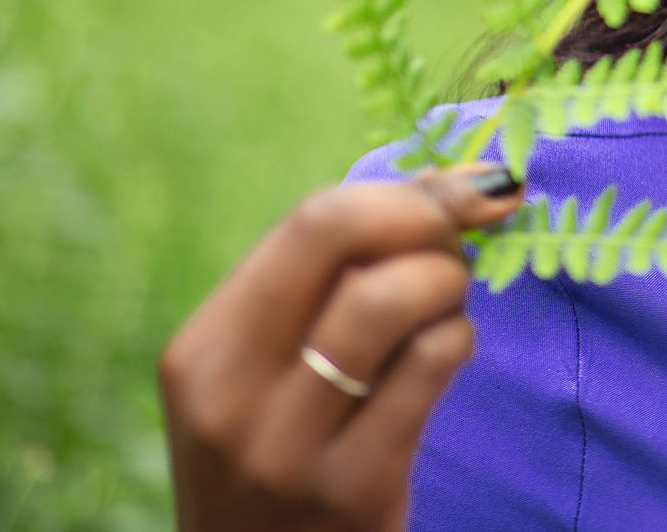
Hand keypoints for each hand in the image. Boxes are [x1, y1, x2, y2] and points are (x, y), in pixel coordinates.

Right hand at [158, 163, 525, 531]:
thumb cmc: (289, 448)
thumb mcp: (272, 368)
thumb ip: (339, 278)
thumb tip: (462, 178)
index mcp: (202, 349)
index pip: (312, 220)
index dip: (405, 192)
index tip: (464, 194)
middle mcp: (228, 395)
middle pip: (344, 237)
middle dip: (430, 221)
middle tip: (462, 246)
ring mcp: (285, 448)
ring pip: (390, 299)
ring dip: (448, 283)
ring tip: (448, 307)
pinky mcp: (352, 489)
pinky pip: (430, 366)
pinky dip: (458, 341)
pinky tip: (448, 356)